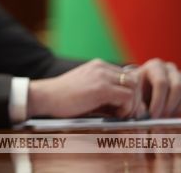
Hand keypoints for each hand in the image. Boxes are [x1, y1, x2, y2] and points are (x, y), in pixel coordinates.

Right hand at [27, 59, 142, 117]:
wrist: (45, 97)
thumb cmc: (63, 97)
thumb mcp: (87, 87)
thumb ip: (105, 91)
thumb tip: (127, 105)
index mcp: (98, 66)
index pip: (127, 75)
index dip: (130, 92)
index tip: (124, 106)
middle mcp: (101, 67)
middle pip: (134, 80)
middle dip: (135, 99)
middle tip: (126, 113)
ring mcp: (102, 76)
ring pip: (134, 88)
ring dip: (131, 104)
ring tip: (120, 114)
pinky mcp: (101, 88)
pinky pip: (127, 97)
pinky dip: (125, 109)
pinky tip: (113, 114)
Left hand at [133, 58, 180, 117]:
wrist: (145, 89)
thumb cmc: (138, 90)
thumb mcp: (133, 92)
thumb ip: (136, 101)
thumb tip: (141, 114)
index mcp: (154, 66)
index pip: (161, 83)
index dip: (158, 101)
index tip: (153, 115)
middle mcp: (170, 69)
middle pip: (177, 87)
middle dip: (168, 106)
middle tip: (161, 119)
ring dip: (176, 109)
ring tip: (164, 118)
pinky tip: (172, 114)